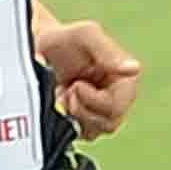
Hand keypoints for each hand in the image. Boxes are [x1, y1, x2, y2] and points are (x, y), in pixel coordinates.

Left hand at [34, 14, 140, 136]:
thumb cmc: (61, 39)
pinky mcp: (86, 118)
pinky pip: (85, 133)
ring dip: (76, 116)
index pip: (119, 105)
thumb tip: (133, 69)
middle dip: (84, 109)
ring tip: (65, 95)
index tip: (76, 85)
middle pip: (110, 122)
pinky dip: (70, 122)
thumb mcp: (84, 35)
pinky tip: (61, 104)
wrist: (37, 48)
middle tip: (68, 91)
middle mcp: (118, 94)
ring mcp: (102, 108)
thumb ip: (107, 51)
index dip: (95, 101)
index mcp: (124, 76)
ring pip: (98, 130)